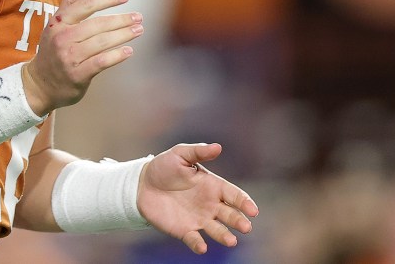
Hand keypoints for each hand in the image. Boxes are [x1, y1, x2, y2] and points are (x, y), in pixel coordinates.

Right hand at [22, 0, 142, 114]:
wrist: (39, 84)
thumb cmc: (52, 52)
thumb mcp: (55, 26)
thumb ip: (70, 4)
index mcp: (58, 23)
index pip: (85, 6)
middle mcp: (63, 38)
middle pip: (97, 24)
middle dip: (121, 19)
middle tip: (138, 17)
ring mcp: (69, 57)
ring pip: (101, 42)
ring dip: (123, 35)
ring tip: (138, 30)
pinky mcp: (77, 75)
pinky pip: (101, 62)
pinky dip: (116, 55)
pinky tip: (129, 51)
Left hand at [137, 143, 258, 253]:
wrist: (141, 184)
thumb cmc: (164, 167)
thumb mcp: (180, 154)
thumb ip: (198, 152)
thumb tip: (218, 146)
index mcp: (213, 186)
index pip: (234, 195)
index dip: (245, 202)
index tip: (252, 210)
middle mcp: (210, 205)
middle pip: (230, 215)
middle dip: (239, 221)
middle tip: (246, 227)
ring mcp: (198, 219)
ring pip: (216, 230)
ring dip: (224, 236)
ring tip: (231, 240)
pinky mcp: (184, 230)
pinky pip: (193, 239)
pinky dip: (198, 244)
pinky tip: (201, 247)